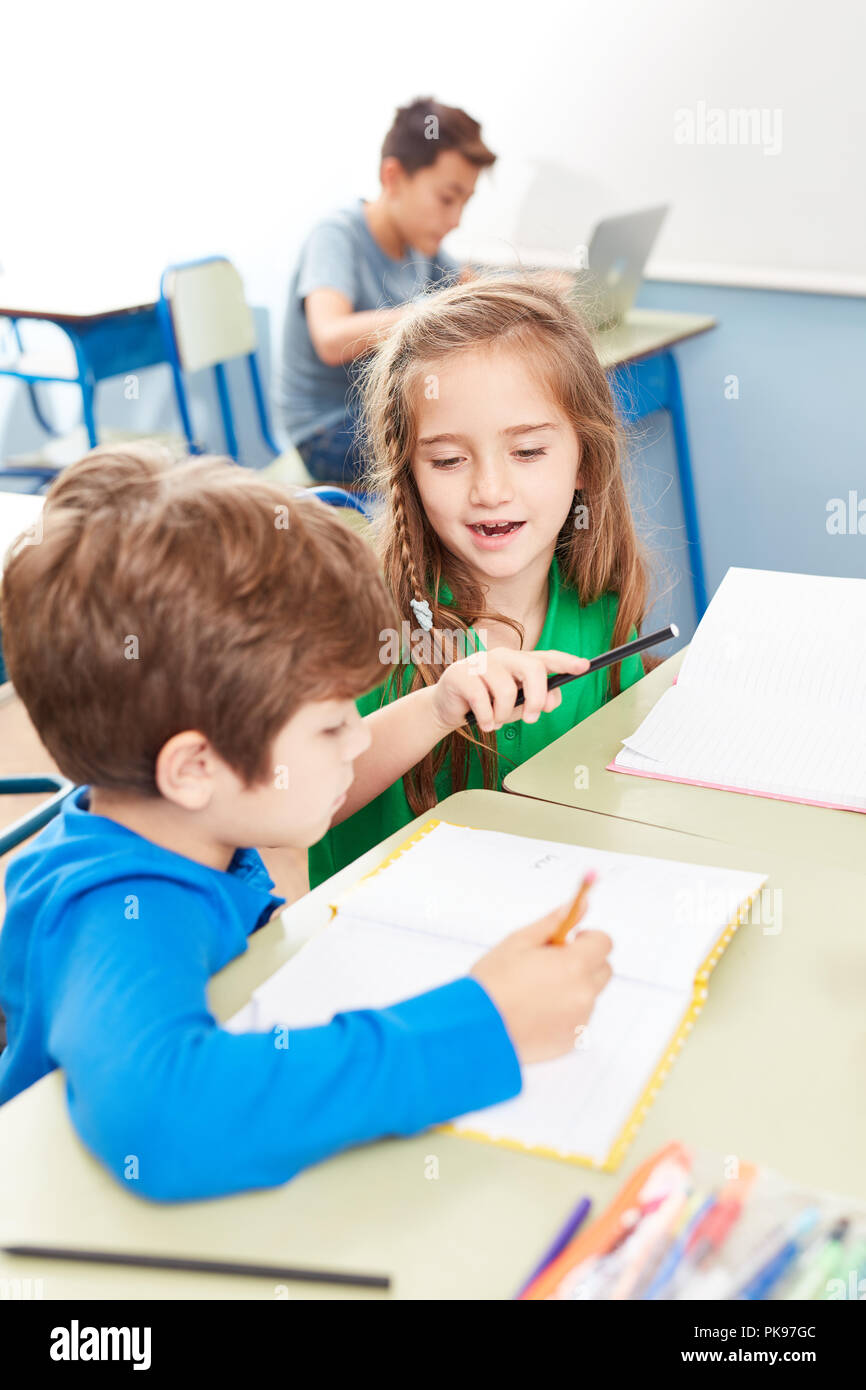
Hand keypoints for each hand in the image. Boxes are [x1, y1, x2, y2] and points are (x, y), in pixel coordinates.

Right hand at [430, 647, 589, 734]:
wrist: (447, 709)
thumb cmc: (486, 705)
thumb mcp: (516, 706)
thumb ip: (536, 701)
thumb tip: (550, 700)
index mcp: (518, 662)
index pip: (546, 658)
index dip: (566, 662)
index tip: (584, 667)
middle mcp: (502, 657)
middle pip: (532, 669)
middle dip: (537, 698)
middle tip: (531, 719)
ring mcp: (480, 662)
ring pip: (507, 690)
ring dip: (503, 715)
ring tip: (494, 721)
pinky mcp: (461, 674)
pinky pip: (483, 701)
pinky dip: (486, 719)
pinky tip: (483, 722)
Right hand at [470, 905, 612, 1063]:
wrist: (477, 1029)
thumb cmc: (494, 982)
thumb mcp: (519, 941)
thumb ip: (553, 922)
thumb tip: (578, 906)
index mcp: (574, 965)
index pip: (604, 943)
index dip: (587, 939)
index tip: (569, 941)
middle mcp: (583, 994)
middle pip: (602, 970)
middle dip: (584, 963)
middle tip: (550, 965)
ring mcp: (579, 1020)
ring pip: (588, 995)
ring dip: (573, 988)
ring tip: (535, 993)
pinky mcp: (571, 1041)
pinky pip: (577, 1019)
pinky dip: (564, 1013)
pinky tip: (535, 1013)